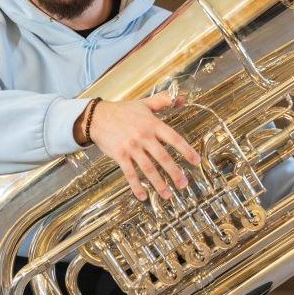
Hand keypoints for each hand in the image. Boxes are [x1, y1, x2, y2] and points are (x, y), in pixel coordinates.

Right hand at [85, 92, 200, 201]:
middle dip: (174, 172)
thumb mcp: (143, 104)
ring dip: (159, 183)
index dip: (186, 150)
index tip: (196, 161)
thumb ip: (162, 101)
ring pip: (148, 168)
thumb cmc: (122, 111)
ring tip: (168, 194)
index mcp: (152, 124)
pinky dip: (136, 186)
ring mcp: (131, 148)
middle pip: (163, 157)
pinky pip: (130, 174)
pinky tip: (143, 196)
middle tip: (183, 184)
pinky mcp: (120, 156)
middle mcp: (143, 137)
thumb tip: (180, 98)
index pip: (174, 138)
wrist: (97, 117)